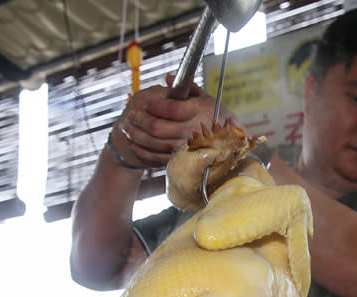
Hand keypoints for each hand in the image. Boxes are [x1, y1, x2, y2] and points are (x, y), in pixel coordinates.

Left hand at [117, 74, 239, 166]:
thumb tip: (168, 77)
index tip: (147, 102)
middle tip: (131, 114)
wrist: (228, 142)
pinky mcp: (180, 159)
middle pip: (157, 127)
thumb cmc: (215, 115)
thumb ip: (187, 87)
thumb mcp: (204, 97)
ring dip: (136, 135)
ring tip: (127, 127)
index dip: (155, 105)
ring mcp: (185, 147)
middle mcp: (191, 130)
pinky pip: (157, 156)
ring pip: (154, 142)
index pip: (171, 109)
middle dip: (140, 120)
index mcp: (198, 112)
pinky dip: (142, 151)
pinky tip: (135, 144)